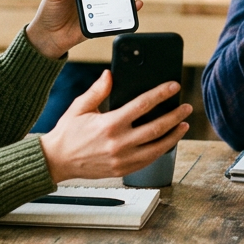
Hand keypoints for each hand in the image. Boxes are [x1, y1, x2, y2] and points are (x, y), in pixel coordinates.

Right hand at [39, 70, 191, 182]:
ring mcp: (122, 159)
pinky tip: (168, 141)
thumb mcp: (80, 107)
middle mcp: (119, 143)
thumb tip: (110, 74)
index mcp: (110, 124)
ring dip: (173, 135)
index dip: (161, 94)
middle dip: (174, 116)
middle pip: (156, 127)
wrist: (56, 161)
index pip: (143, 105)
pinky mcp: (122, 170)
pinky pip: (148, 160)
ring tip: (183, 125)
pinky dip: (161, 150)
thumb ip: (97, 90)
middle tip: (186, 107)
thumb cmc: (68, 133)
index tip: (174, 86)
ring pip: (157, 147)